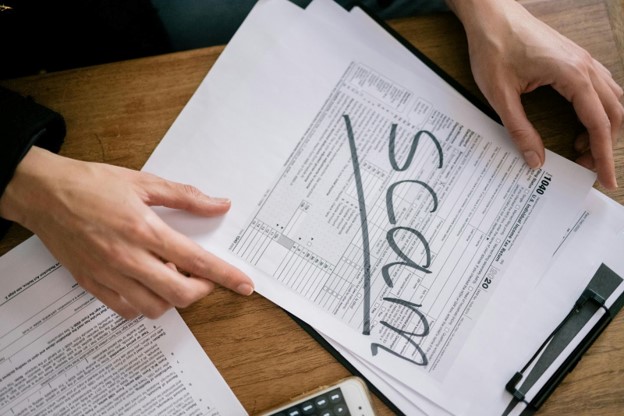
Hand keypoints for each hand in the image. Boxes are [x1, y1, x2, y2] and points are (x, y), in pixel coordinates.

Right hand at [0, 147, 253, 318]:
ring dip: (174, 299)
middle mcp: (128, 258)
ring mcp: (108, 275)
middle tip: (204, 278)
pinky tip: (147, 285)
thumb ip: (186, 197)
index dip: (226, 276)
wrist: (43, 193)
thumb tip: (219, 204)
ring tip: (173, 277)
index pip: (196, 261)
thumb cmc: (91, 184)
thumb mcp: (143, 182)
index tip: (244, 285)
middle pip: (180, 293)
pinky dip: (144, 304)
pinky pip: (126, 309)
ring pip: (154, 307)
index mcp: (144, 230)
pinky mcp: (92, 284)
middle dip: (202, 290)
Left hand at [447, 0, 622, 189]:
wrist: (491, 14)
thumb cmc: (493, 48)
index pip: (599, 124)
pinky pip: (602, 87)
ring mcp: (584, 60)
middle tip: (584, 168)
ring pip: (613, 100)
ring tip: (578, 148)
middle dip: (604, 145)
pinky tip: (580, 123)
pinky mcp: (575, 58)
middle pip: (614, 114)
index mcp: (572, 75)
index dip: (603, 156)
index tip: (605, 180)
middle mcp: (586, 66)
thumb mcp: (500, 95)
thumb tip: (535, 160)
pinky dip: (599, 110)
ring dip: (603, 127)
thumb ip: (519, 130)